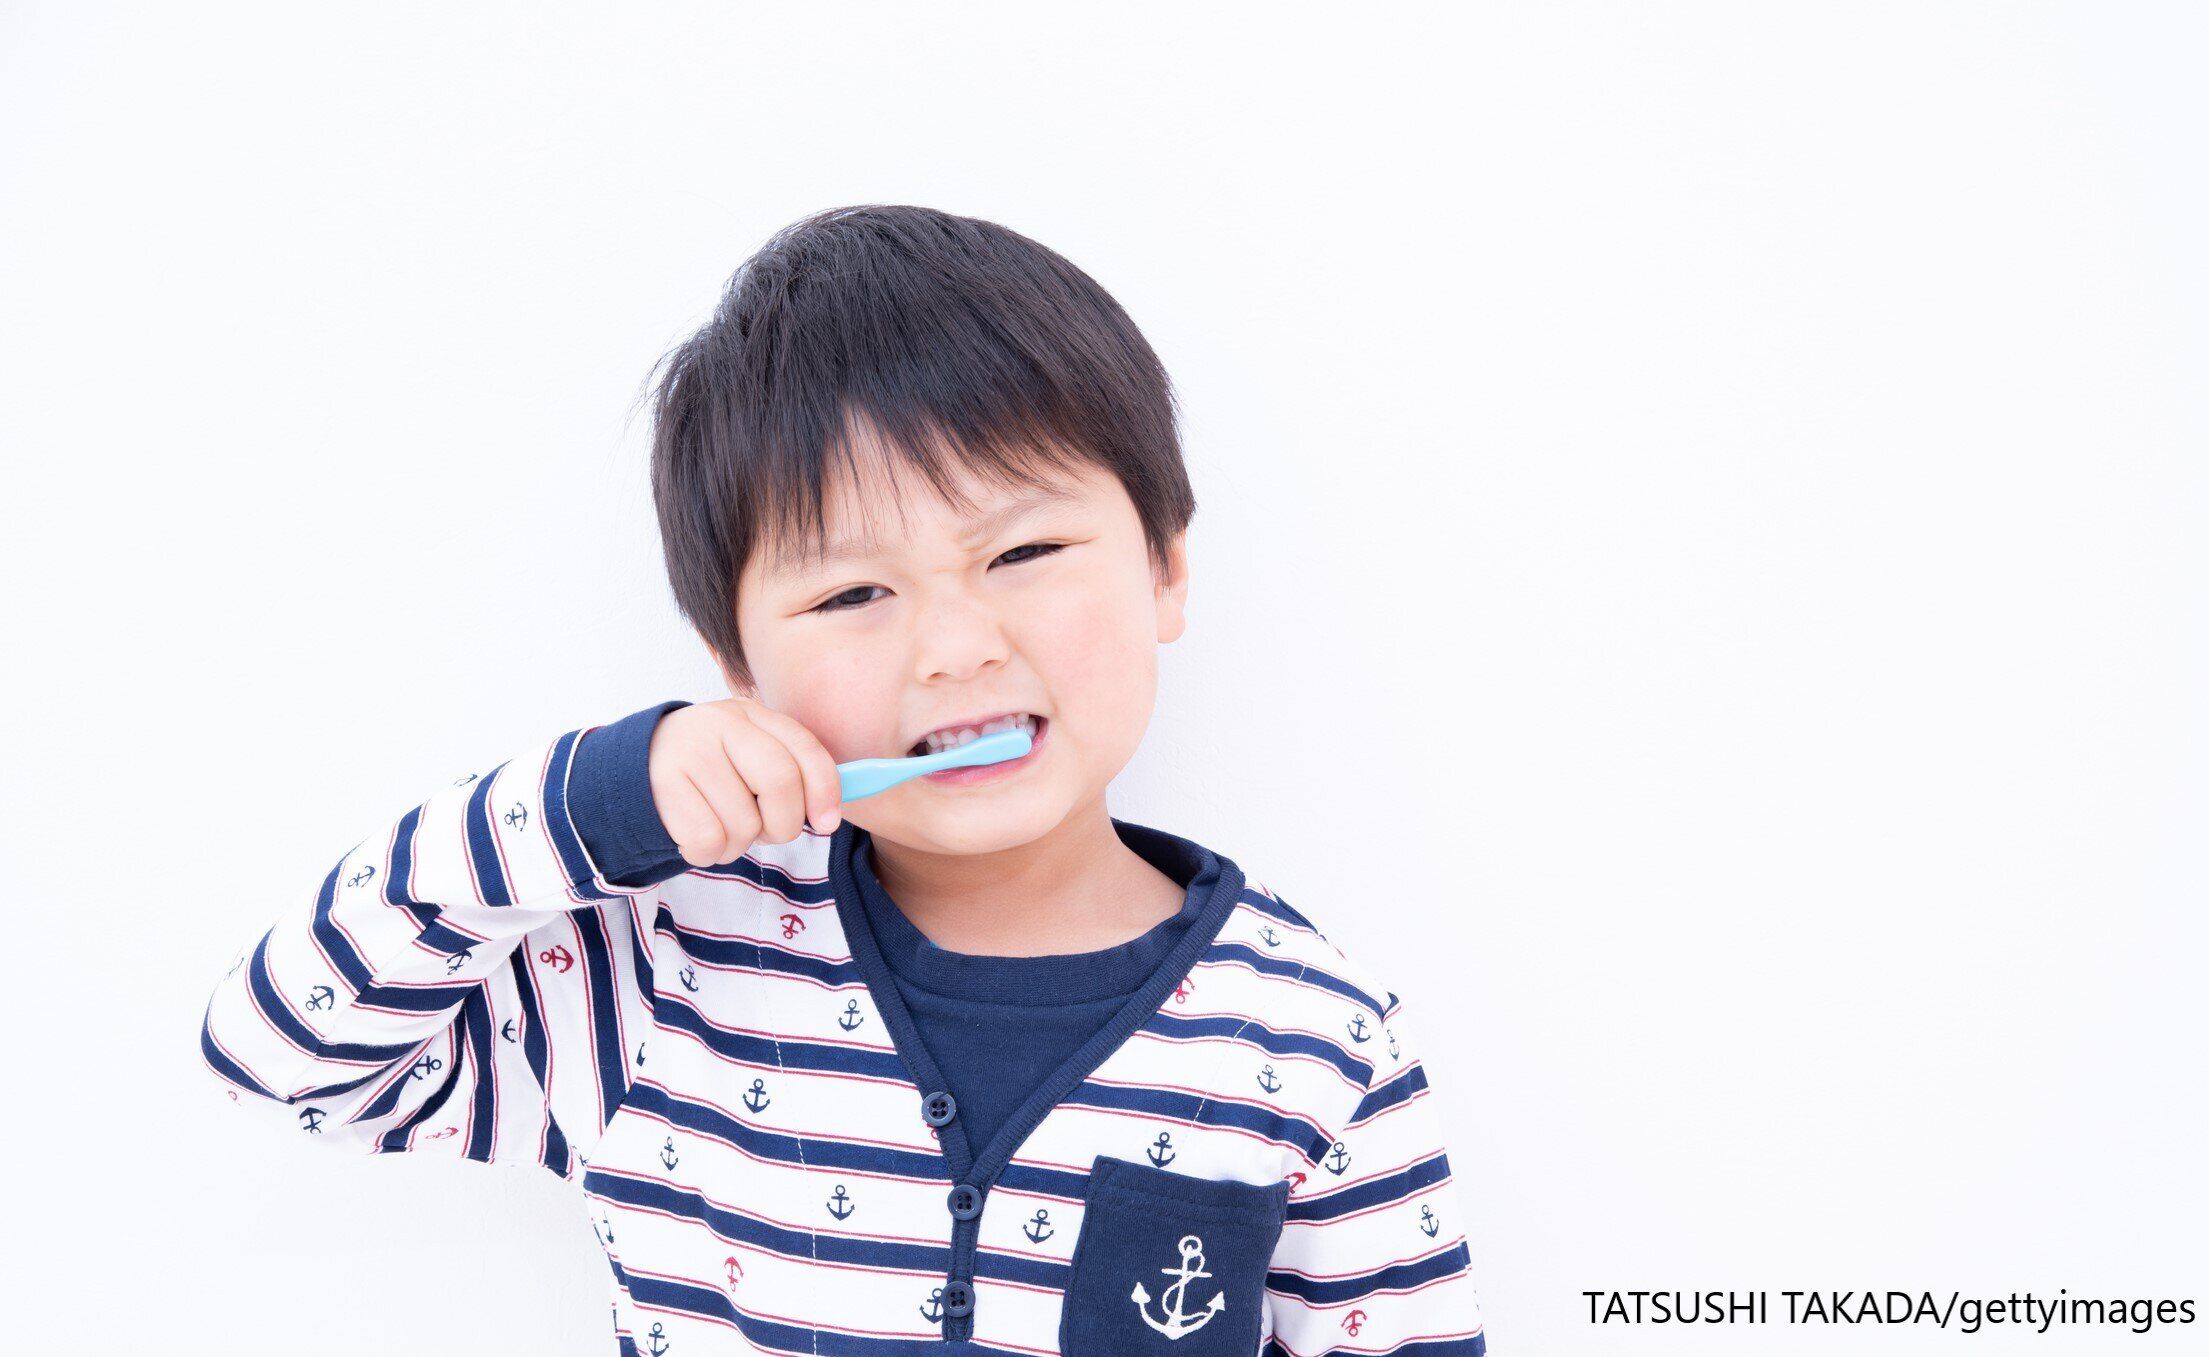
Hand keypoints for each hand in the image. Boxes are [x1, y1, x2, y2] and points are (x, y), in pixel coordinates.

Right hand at [646, 699, 842, 867]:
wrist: (634, 770)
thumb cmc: (711, 773)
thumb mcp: (749, 757)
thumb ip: (790, 773)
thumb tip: (830, 813)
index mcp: (753, 715)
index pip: (805, 749)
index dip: (825, 791)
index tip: (826, 823)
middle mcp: (722, 724)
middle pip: (781, 782)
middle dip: (783, 823)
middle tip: (768, 831)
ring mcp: (690, 752)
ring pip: (744, 822)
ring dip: (739, 842)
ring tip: (722, 825)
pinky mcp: (662, 786)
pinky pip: (709, 839)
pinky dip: (710, 851)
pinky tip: (698, 835)